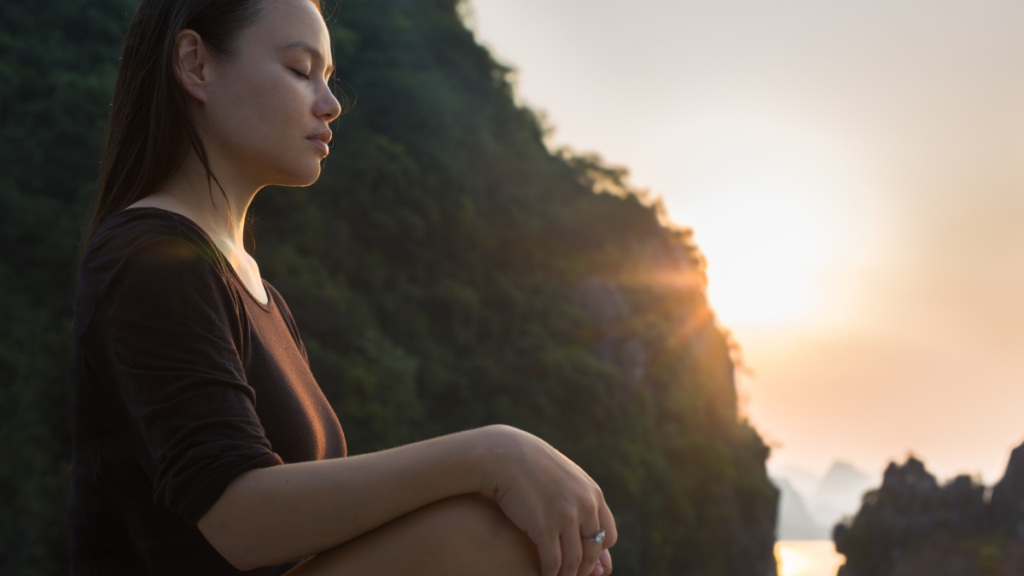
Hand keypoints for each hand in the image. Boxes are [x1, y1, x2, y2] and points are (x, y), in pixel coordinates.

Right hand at [479, 425, 617, 575]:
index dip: (597, 552)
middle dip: (583, 570)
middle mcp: (586, 506)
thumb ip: (581, 500)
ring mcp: (566, 516)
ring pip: (573, 561)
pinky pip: (553, 561)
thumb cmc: (532, 467)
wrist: (505, 454)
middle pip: (592, 552)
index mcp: (593, 494)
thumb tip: (589, 524)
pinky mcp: (544, 526)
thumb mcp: (565, 479)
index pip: (608, 536)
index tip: (584, 559)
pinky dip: (550, 574)